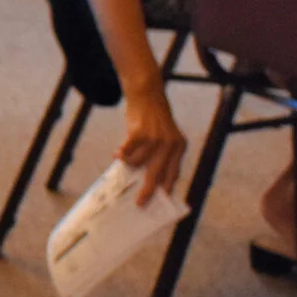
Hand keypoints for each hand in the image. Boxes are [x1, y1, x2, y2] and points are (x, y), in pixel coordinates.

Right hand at [118, 86, 188, 205]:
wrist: (147, 94)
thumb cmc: (152, 118)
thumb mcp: (163, 135)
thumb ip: (159, 154)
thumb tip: (145, 176)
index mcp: (179, 146)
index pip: (174, 172)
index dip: (167, 187)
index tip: (161, 200)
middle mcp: (170, 144)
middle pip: (157, 174)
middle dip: (148, 190)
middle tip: (140, 203)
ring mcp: (155, 139)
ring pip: (138, 163)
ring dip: (129, 163)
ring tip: (123, 157)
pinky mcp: (139, 134)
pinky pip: (127, 153)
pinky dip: (121, 155)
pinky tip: (117, 153)